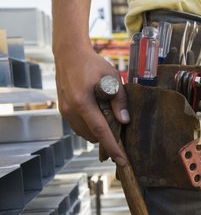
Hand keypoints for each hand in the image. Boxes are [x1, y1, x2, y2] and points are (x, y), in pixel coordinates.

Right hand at [54, 46, 129, 165]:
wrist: (70, 54)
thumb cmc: (93, 63)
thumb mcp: (112, 78)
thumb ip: (119, 100)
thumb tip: (124, 121)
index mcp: (82, 102)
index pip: (100, 131)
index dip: (113, 147)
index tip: (122, 161)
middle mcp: (71, 110)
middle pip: (93, 136)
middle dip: (107, 138)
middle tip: (120, 127)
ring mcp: (65, 111)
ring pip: (85, 134)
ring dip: (98, 132)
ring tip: (108, 116)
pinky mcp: (63, 110)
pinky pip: (78, 127)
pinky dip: (90, 127)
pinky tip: (98, 114)